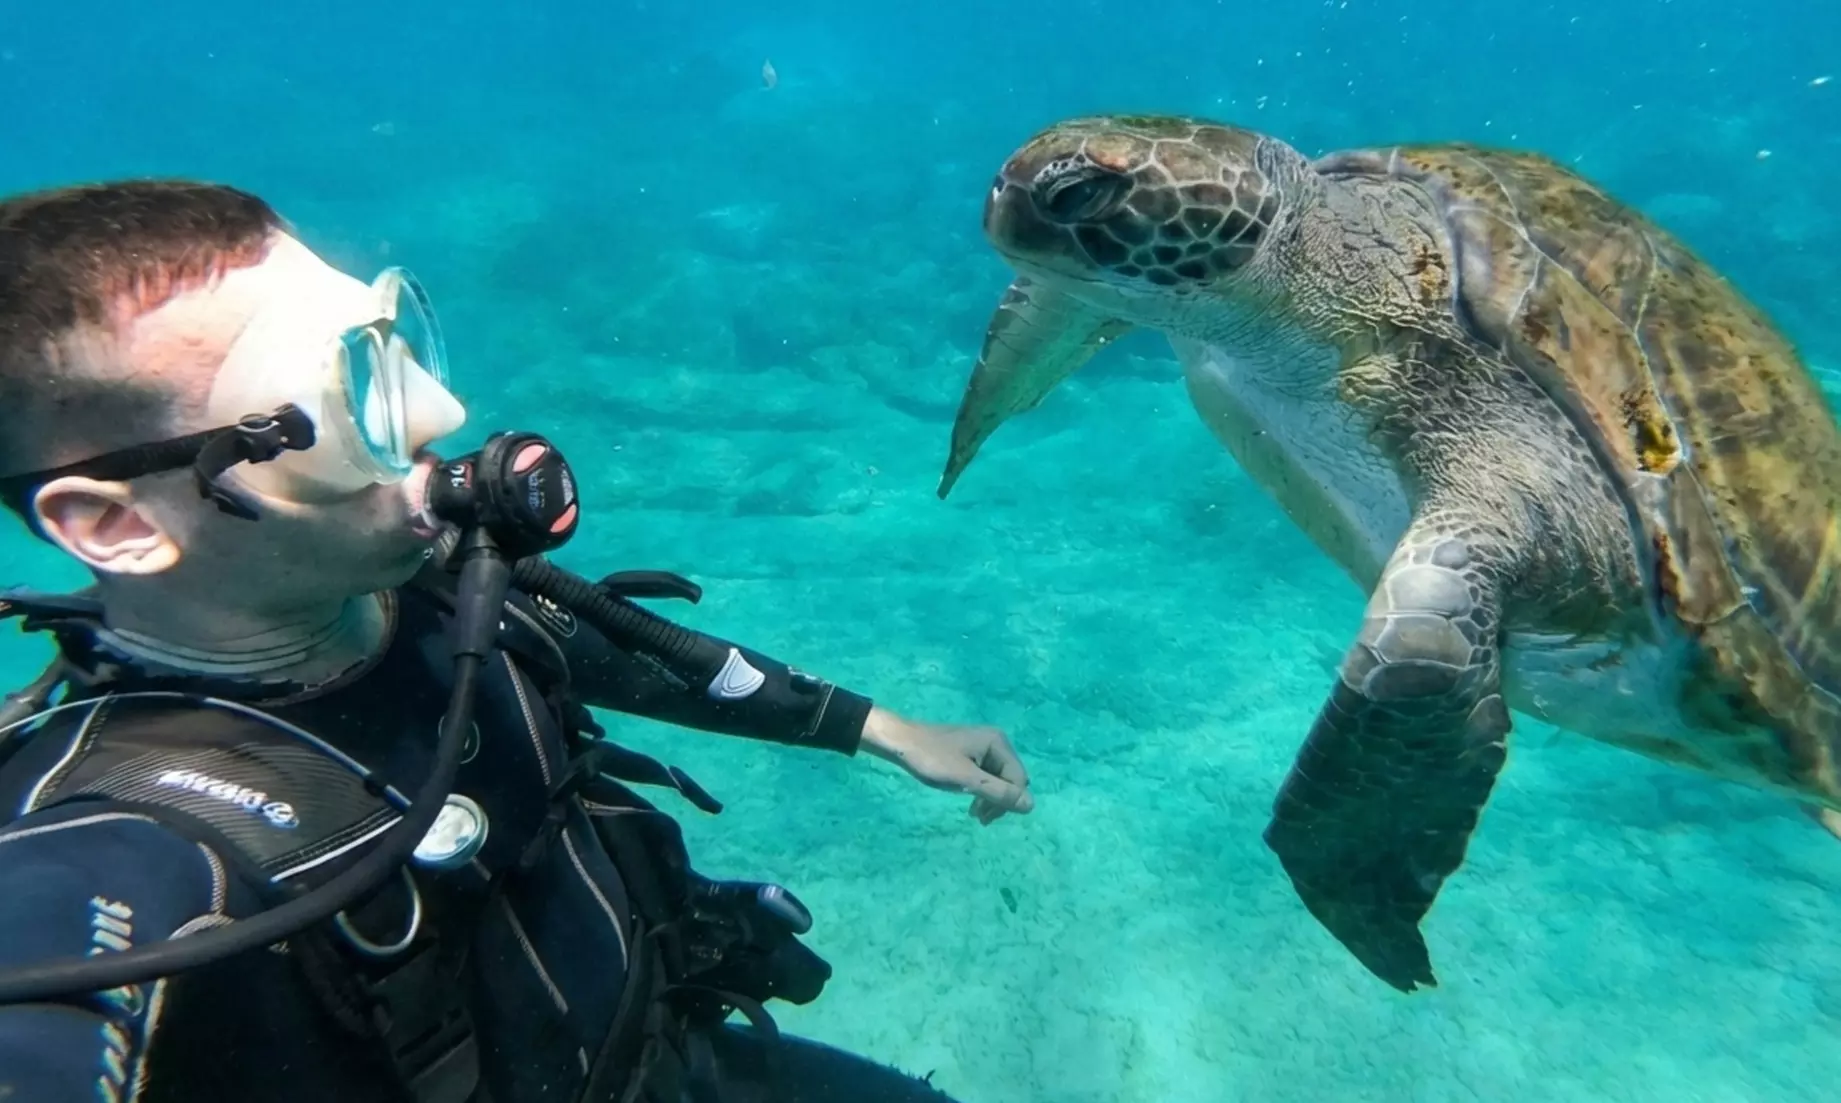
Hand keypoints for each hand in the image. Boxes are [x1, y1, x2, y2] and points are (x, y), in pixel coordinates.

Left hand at [859, 707, 1034, 822]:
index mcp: (999, 743)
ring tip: (974, 815)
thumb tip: (1031, 806)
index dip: (1008, 802)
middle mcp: (996, 742)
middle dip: (1000, 800)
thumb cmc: (932, 761)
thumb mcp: (966, 780)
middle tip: (979, 818)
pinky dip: (982, 790)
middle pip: (1012, 779)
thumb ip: (999, 793)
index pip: (1019, 780)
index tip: (985, 818)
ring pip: (1000, 779)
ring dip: (991, 798)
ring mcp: (984, 746)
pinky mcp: (972, 752)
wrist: (900, 743)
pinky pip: (987, 775)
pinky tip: (971, 802)